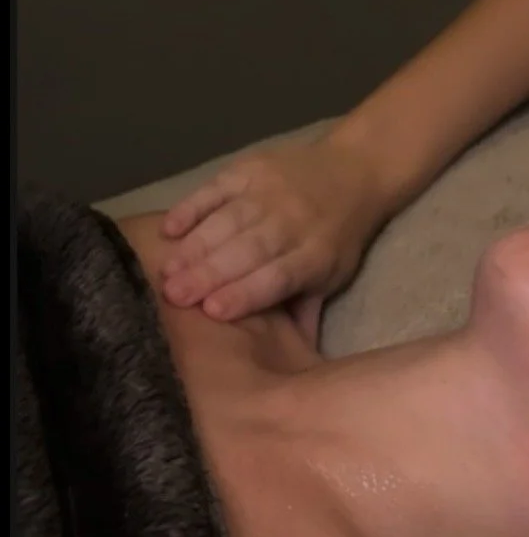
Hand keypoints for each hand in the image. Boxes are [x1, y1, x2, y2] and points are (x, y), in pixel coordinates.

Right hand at [159, 130, 385, 319]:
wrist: (354, 170)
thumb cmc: (336, 236)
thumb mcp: (332, 277)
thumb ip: (304, 313)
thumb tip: (289, 369)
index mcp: (315, 256)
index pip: (278, 276)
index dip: (245, 292)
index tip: (212, 311)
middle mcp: (292, 222)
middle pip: (247, 249)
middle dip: (209, 273)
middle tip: (172, 295)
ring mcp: (269, 191)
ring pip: (228, 220)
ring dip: (195, 245)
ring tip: (166, 270)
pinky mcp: (250, 168)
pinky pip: (216, 188)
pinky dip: (191, 207)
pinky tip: (168, 229)